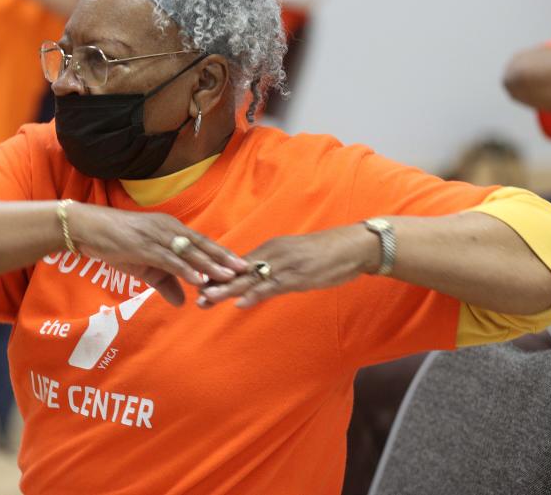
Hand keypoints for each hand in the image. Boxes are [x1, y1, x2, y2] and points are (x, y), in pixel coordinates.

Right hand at [69, 204, 248, 306]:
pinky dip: (185, 269)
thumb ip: (166, 284)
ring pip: (190, 252)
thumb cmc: (117, 243)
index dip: (221, 253)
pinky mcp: (145, 246)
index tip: (240, 264)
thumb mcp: (145, 267)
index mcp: (172, 229)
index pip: (201, 242)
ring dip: (210, 264)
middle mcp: (169, 229)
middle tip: (246, 269)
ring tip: (229, 276)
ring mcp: (158, 236)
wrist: (88, 229)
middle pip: (202, 245)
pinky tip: (197, 278)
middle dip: (224, 258)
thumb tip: (183, 303)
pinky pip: (169, 259)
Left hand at [200, 224, 381, 308]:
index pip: (240, 263)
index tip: (200, 284)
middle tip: (196, 295)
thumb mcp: (296, 259)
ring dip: (228, 290)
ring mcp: (285, 264)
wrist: (354, 246)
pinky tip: (242, 303)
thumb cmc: (327, 254)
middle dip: (217, 284)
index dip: (220, 275)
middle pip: (239, 270)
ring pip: (250, 278)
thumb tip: (258, 283)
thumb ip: (276, 270)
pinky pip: (273, 286)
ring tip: (207, 299)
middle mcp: (274, 253)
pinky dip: (256, 294)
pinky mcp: (298, 275)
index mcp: (272, 248)